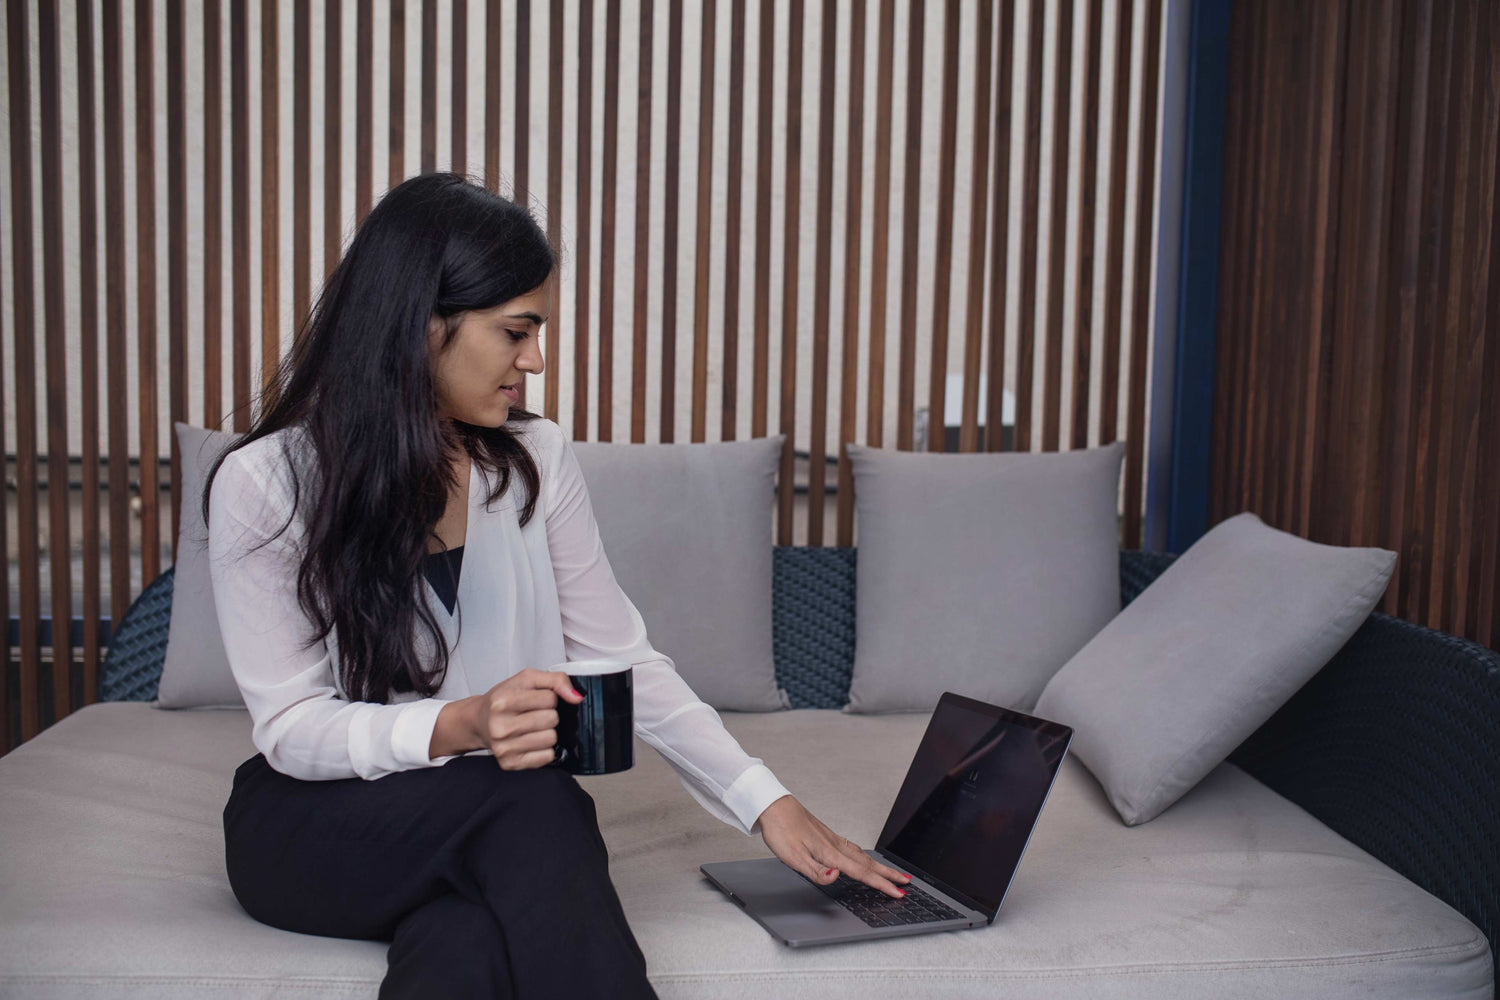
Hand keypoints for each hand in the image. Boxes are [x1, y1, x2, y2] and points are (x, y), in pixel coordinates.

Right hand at [470, 668, 585, 769]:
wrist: (478, 721)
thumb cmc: (503, 700)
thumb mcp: (526, 679)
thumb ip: (555, 680)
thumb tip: (576, 697)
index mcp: (502, 701)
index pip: (550, 698)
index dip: (548, 697)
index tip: (535, 700)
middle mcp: (500, 726)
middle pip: (552, 719)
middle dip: (548, 714)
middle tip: (532, 714)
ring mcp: (504, 748)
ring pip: (551, 738)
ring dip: (547, 732)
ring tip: (531, 728)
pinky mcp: (510, 764)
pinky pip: (547, 757)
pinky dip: (544, 749)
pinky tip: (530, 741)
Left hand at [755, 794, 911, 897]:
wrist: (772, 805)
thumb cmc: (781, 831)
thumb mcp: (793, 858)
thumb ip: (816, 871)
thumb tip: (837, 877)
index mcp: (830, 854)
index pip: (861, 873)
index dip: (881, 885)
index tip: (899, 893)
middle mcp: (835, 845)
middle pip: (868, 863)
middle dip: (888, 875)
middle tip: (907, 883)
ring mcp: (832, 839)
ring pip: (862, 855)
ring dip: (879, 866)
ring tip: (892, 873)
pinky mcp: (826, 835)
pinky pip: (853, 849)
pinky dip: (865, 856)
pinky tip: (863, 857)